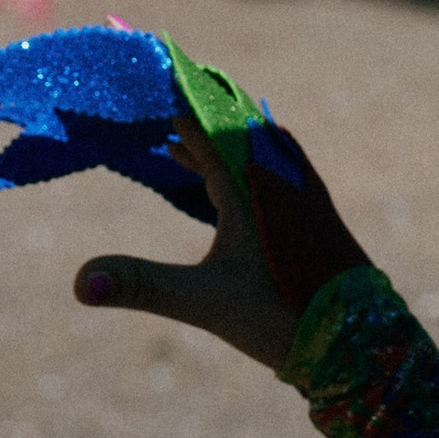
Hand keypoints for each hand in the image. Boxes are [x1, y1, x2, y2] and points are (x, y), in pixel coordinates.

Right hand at [75, 118, 370, 372]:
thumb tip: (77, 284)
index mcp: (256, 191)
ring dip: (218, 150)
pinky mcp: (318, 229)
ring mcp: (307, 205)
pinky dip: (243, 176)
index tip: (159, 92)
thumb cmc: (284, 316)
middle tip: (158, 116)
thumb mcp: (204, 301)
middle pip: (234, 140)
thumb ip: (141, 285)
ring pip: (255, 160)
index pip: (213, 138)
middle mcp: (285, 187)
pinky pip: (274, 183)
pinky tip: (231, 196)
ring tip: (181, 149)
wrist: (360, 345)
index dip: (185, 118)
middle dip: (195, 128)